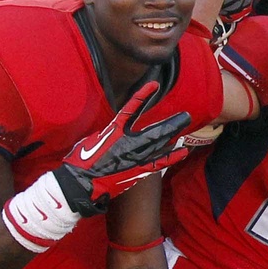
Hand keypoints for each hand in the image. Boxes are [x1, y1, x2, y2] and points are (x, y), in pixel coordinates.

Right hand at [51, 83, 197, 215]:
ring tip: (186, 127)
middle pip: (155, 130)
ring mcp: (136, 157)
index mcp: (114, 131)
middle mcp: (129, 143)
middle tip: (186, 116)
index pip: (131, 108)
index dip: (143, 96)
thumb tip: (113, 131)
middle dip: (171, 123)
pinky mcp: (138, 171)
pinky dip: (172, 157)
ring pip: (159, 144)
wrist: (81, 183)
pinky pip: (159, 163)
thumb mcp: (92, 139)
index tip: (155, 85)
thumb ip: (107, 134)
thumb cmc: (80, 161)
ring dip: (173, 135)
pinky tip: (184, 152)